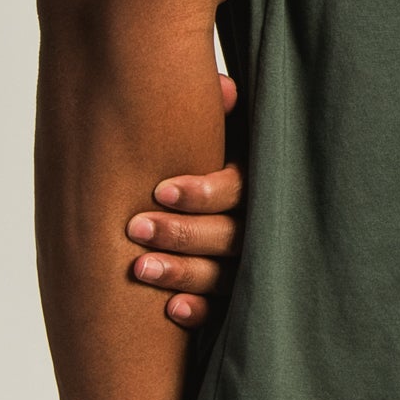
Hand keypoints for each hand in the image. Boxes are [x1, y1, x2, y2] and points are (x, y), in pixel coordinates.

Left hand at [125, 71, 244, 326]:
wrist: (226, 207)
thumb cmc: (218, 156)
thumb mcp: (229, 132)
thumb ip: (224, 113)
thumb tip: (224, 89)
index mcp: (259, 180)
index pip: (238, 190)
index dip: (202, 192)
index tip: (160, 189)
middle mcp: (263, 224)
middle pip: (231, 235)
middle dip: (182, 233)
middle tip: (135, 229)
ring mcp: (257, 264)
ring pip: (226, 275)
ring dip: (183, 272)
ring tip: (138, 269)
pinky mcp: (243, 297)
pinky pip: (225, 310)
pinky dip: (200, 310)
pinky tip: (172, 310)